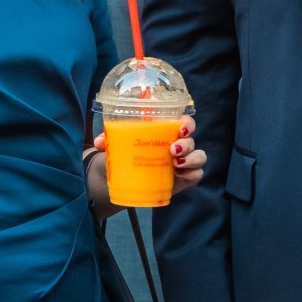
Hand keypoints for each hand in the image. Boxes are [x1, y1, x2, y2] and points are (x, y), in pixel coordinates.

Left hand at [86, 117, 205, 197]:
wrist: (126, 180)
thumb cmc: (127, 156)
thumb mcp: (117, 147)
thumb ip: (109, 141)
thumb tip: (101, 142)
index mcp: (167, 132)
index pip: (185, 122)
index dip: (187, 123)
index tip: (180, 128)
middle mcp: (179, 145)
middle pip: (192, 139)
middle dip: (186, 143)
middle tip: (172, 150)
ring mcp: (183, 162)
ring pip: (199, 156)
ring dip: (191, 159)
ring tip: (175, 164)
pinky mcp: (184, 179)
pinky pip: (197, 174)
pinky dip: (191, 174)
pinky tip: (178, 176)